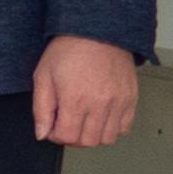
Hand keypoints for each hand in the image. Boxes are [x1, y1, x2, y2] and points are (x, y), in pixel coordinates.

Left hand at [34, 35, 143, 149]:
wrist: (98, 32)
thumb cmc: (68, 51)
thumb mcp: (43, 76)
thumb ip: (41, 109)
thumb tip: (42, 134)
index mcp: (75, 99)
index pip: (66, 136)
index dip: (55, 136)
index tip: (53, 127)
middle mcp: (100, 104)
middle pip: (88, 141)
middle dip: (73, 138)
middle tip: (67, 125)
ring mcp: (118, 102)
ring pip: (107, 138)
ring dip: (93, 136)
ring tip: (84, 122)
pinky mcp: (131, 99)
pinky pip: (124, 127)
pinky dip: (112, 129)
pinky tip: (100, 118)